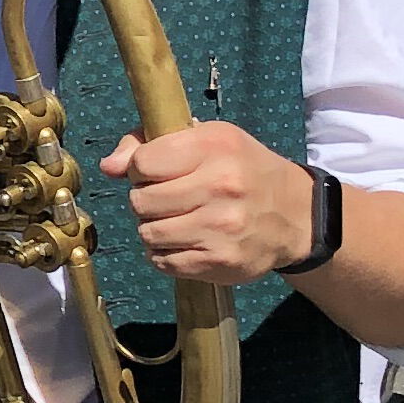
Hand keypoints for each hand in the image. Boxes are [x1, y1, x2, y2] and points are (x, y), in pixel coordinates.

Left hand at [99, 122, 314, 283]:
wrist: (295, 214)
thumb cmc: (241, 169)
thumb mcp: (206, 140)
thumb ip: (150, 144)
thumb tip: (108, 167)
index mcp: (215, 146)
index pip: (143, 162)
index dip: (141, 169)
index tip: (157, 172)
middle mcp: (221, 186)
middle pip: (141, 200)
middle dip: (146, 200)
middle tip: (167, 200)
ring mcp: (221, 227)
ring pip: (148, 233)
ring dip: (153, 228)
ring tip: (176, 221)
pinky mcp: (220, 261)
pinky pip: (162, 261)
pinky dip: (164, 254)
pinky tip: (184, 242)